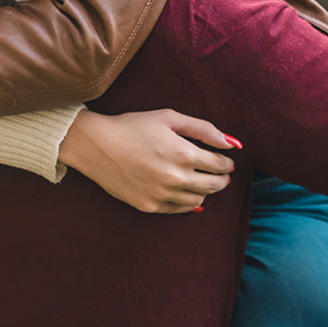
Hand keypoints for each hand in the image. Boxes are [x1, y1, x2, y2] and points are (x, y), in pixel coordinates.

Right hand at [57, 109, 237, 213]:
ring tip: (203, 181)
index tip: (226, 159)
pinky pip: (180, 209)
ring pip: (199, 199)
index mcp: (183, 154)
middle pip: (214, 185)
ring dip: (206, 191)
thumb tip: (232, 143)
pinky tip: (186, 193)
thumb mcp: (168, 117)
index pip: (220, 165)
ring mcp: (162, 195)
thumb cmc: (131, 125)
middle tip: (221, 173)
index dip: (226, 162)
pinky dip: (189, 203)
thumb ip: (203, 128)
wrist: (94, 144)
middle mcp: (176, 178)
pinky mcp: (150, 206)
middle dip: (222, 178)